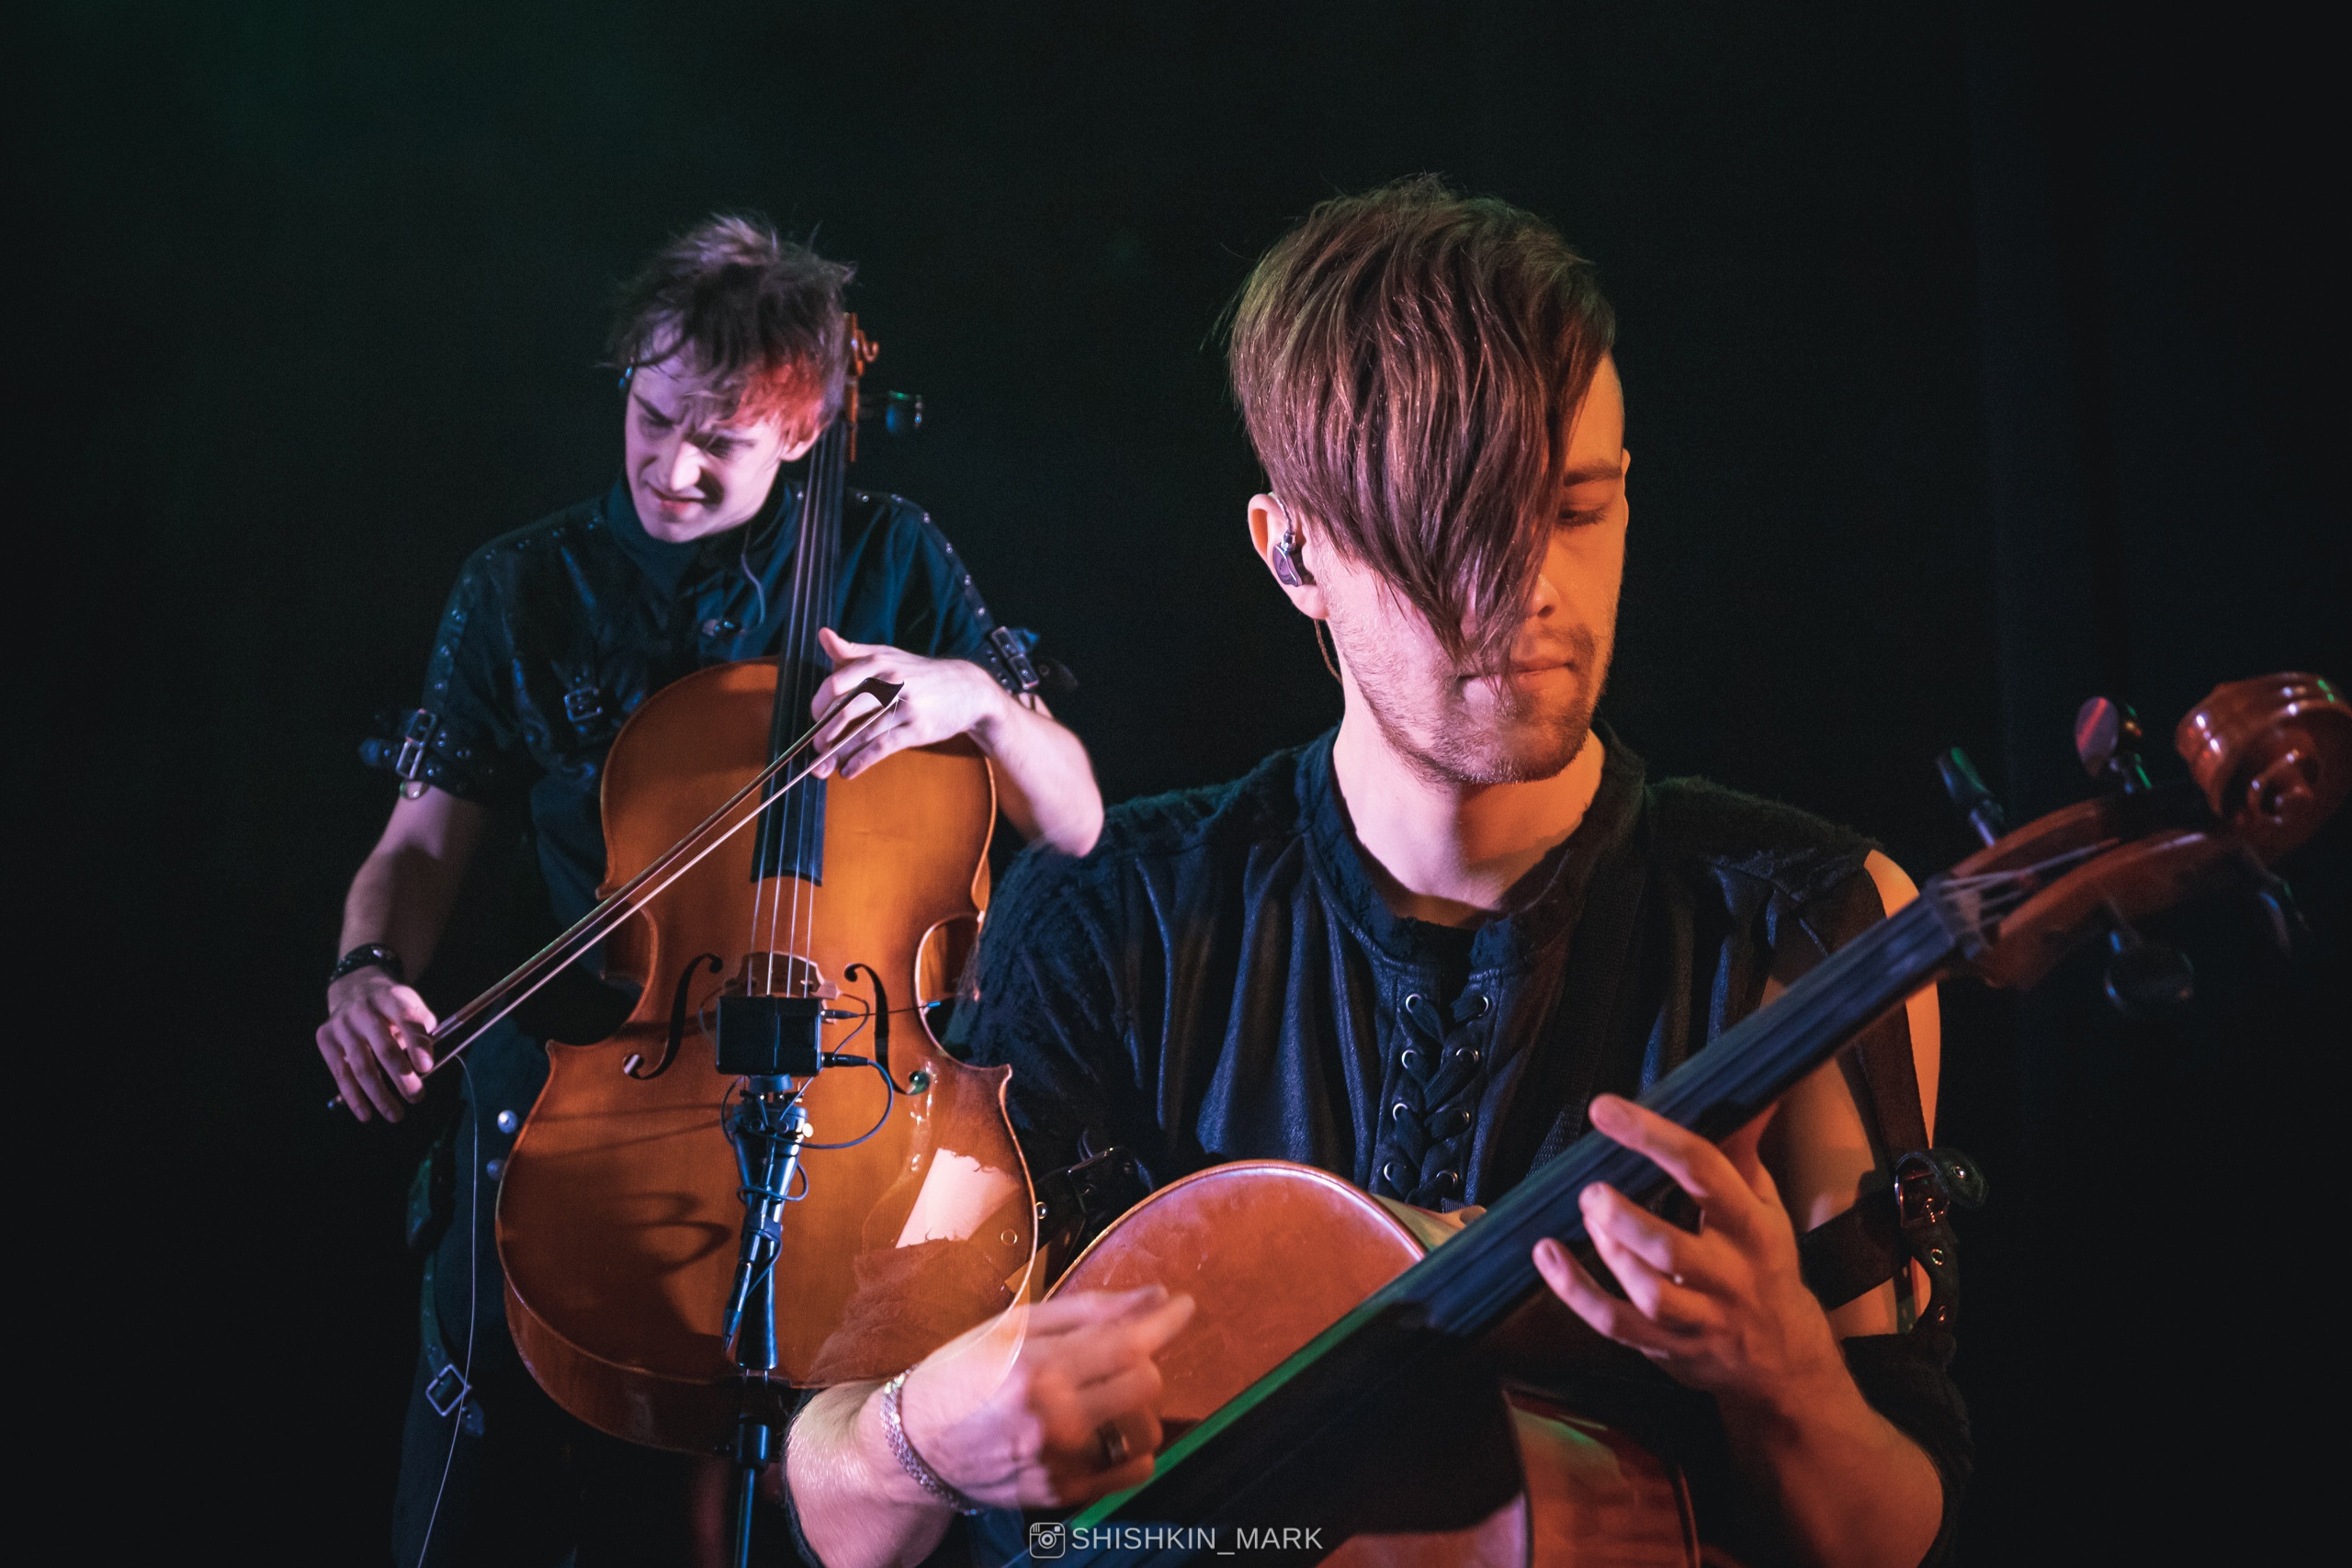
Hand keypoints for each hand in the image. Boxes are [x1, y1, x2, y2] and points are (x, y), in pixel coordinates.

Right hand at [317, 969, 437, 1121]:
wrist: (354, 988)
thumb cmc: (391, 1006)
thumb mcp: (411, 1005)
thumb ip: (423, 1029)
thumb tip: (426, 1063)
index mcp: (390, 997)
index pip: (407, 1019)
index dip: (418, 1044)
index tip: (427, 1068)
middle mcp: (364, 1009)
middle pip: (384, 1047)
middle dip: (402, 1076)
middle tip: (416, 1097)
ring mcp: (342, 1024)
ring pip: (362, 1065)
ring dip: (379, 1094)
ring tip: (396, 1114)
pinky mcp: (326, 1038)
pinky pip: (341, 1073)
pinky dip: (354, 1097)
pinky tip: (366, 1113)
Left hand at [809, 627, 1008, 780]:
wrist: (967, 688)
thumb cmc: (919, 673)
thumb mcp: (888, 655)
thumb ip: (852, 651)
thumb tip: (823, 635)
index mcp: (879, 661)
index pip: (837, 683)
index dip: (820, 703)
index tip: (815, 717)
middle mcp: (891, 681)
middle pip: (847, 709)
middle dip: (826, 733)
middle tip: (816, 746)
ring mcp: (906, 706)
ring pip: (863, 733)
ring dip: (839, 752)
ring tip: (823, 765)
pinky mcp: (918, 729)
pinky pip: (883, 747)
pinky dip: (862, 761)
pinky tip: (848, 771)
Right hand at [896, 1286, 1195, 1509]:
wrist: (915, 1444)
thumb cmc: (962, 1373)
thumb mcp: (1014, 1326)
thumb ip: (1087, 1311)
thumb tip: (1153, 1297)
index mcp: (1038, 1368)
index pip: (1128, 1342)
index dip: (1165, 1321)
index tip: (1183, 1306)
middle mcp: (1051, 1418)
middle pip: (1145, 1383)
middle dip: (1141, 1359)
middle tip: (1115, 1354)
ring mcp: (1059, 1461)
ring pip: (1145, 1428)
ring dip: (1136, 1405)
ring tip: (1102, 1394)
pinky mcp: (1062, 1492)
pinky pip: (1133, 1470)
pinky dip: (1131, 1446)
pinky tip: (1104, 1429)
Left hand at [1532, 1094, 1845, 1413]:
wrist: (1786, 1362)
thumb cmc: (1766, 1266)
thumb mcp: (1765, 1205)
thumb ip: (1742, 1149)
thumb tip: (1751, 1090)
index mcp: (1751, 1227)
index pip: (1704, 1172)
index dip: (1653, 1136)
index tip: (1605, 1109)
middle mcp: (1728, 1274)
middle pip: (1672, 1249)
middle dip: (1625, 1217)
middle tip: (1591, 1189)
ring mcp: (1699, 1317)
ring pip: (1648, 1292)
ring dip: (1608, 1253)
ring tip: (1585, 1215)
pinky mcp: (1668, 1348)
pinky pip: (1616, 1324)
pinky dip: (1576, 1292)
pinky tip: (1547, 1256)